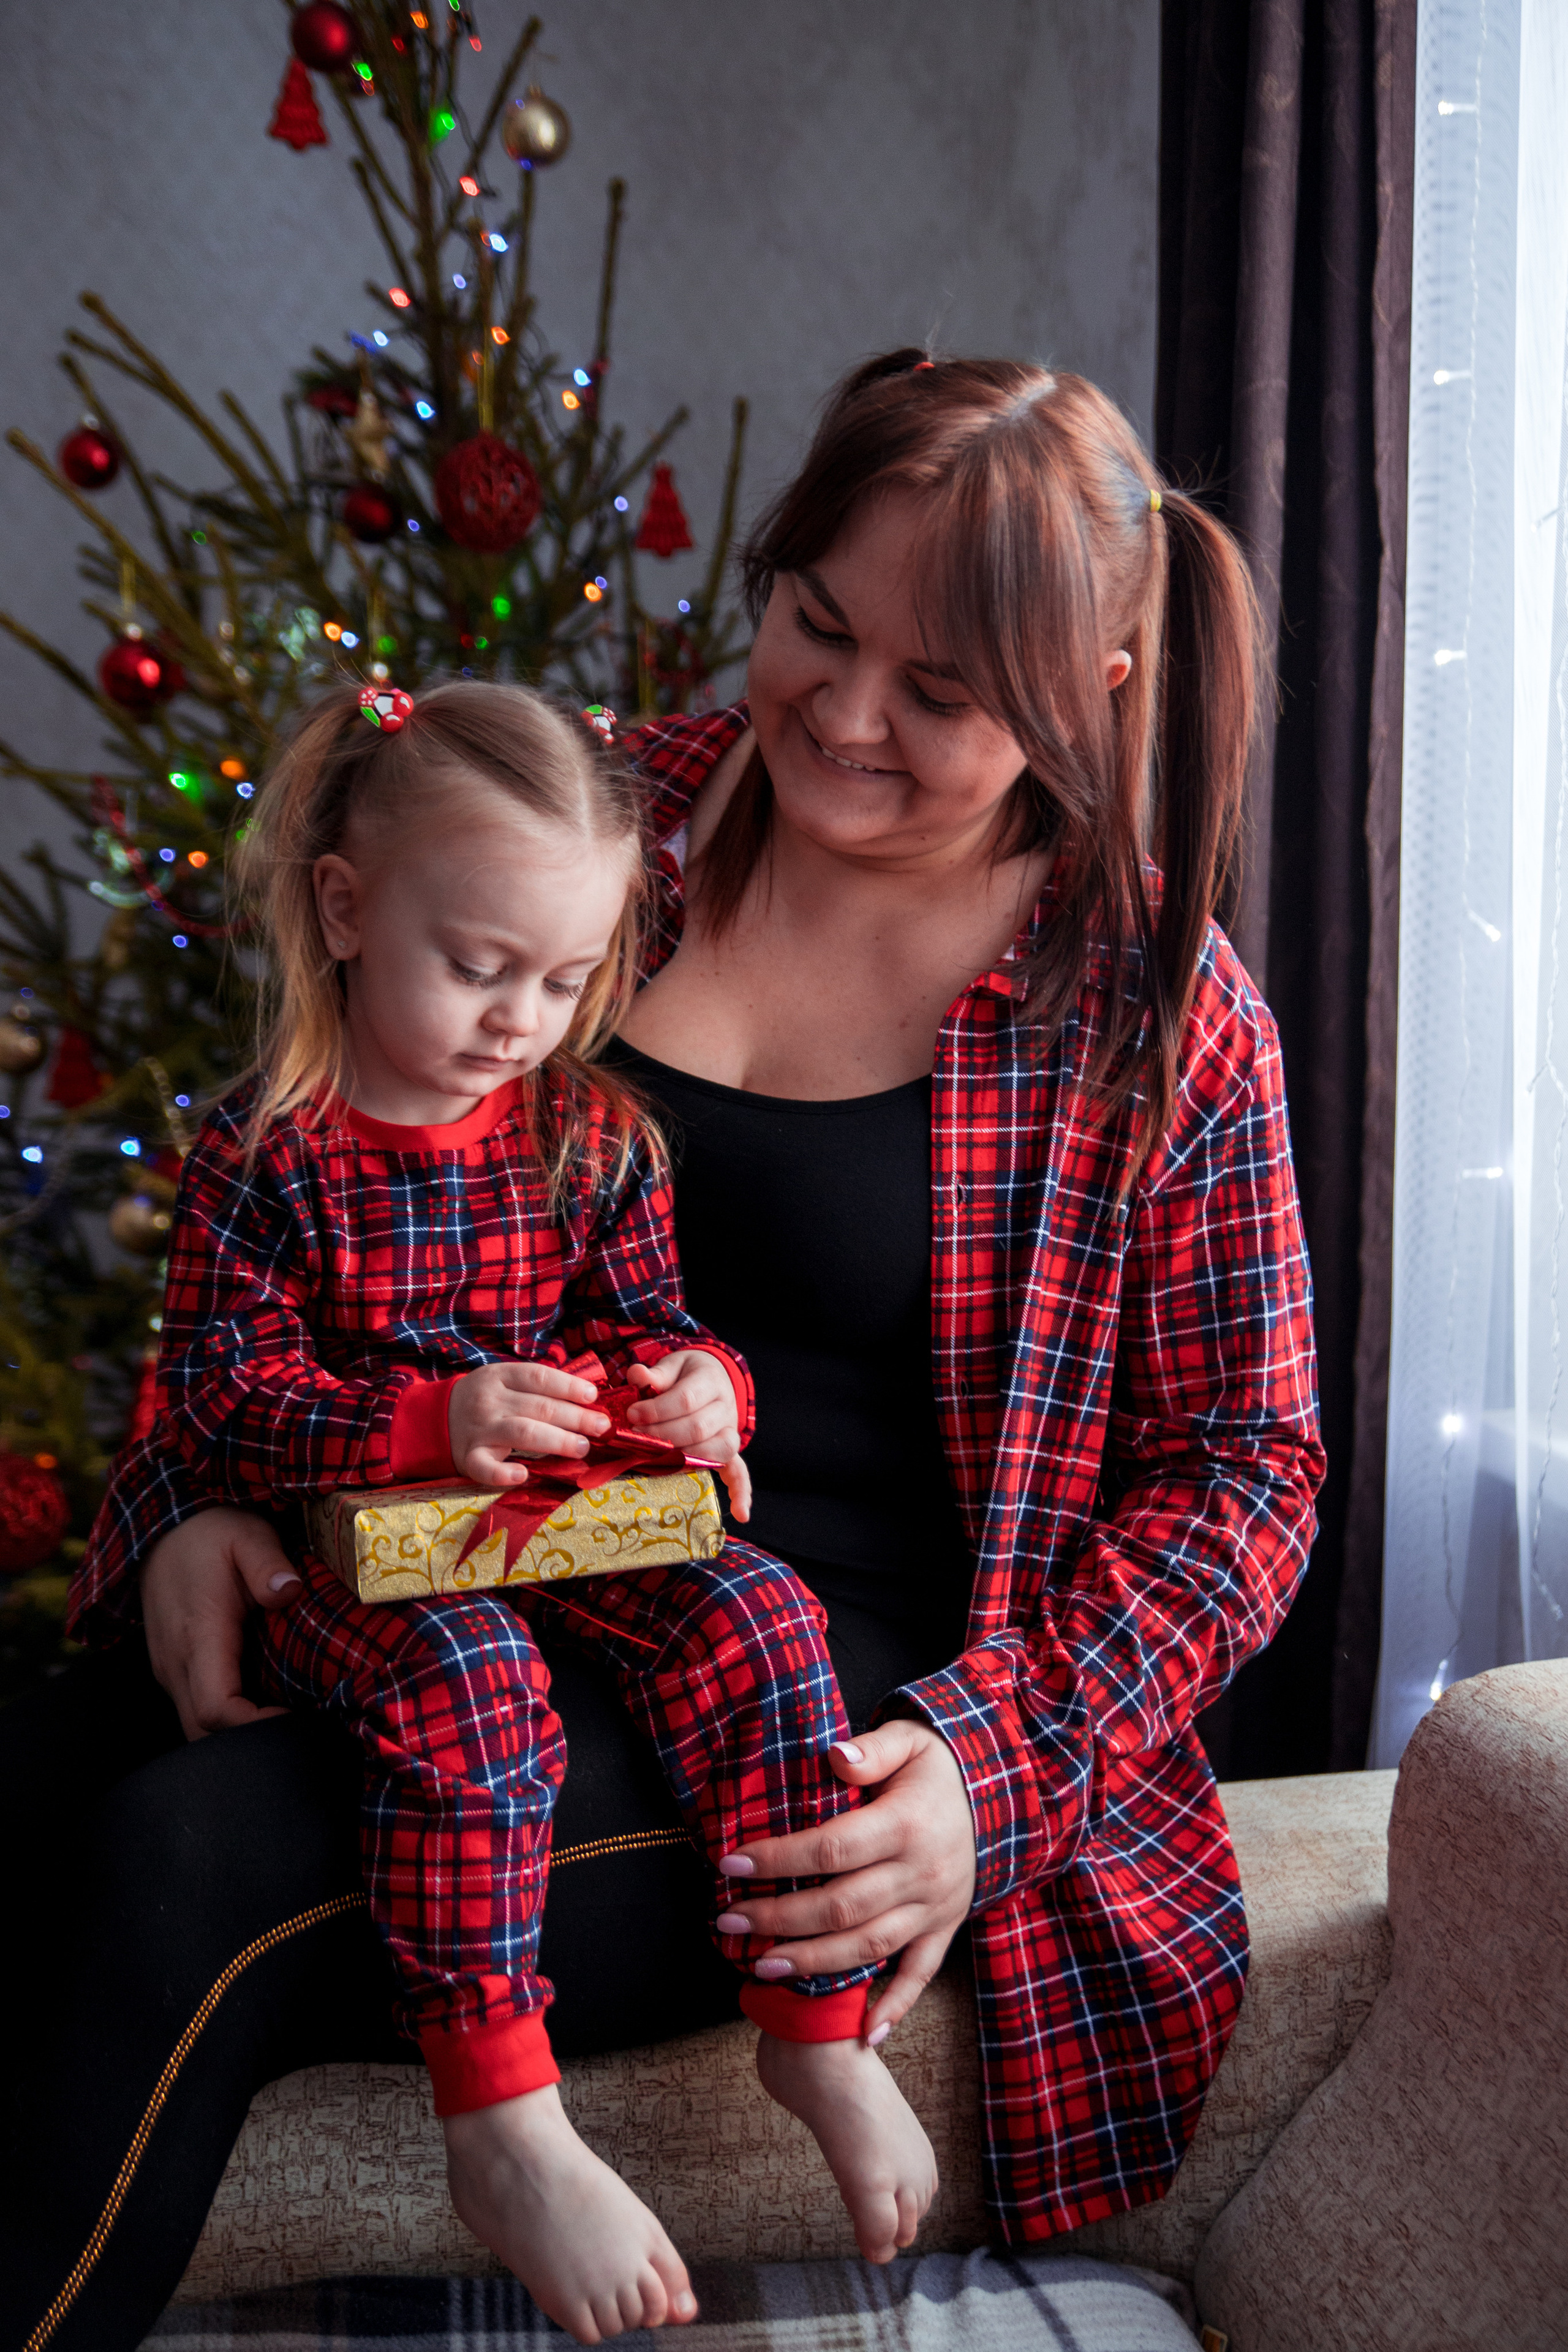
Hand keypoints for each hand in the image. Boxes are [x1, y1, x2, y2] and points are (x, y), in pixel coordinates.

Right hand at [140, 1506, 302, 1742]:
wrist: (163, 1528)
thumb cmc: (210, 1532)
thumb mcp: (246, 1535)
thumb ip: (267, 1562)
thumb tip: (289, 1590)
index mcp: (198, 1636)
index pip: (216, 1710)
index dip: (257, 1726)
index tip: (297, 1717)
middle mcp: (175, 1663)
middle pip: (204, 1734)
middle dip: (249, 1743)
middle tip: (298, 1728)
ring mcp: (170, 1669)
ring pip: (196, 1728)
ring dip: (236, 1733)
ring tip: (285, 1717)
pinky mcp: (173, 1668)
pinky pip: (194, 1709)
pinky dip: (225, 1718)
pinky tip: (262, 1702)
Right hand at [448, 1361, 610, 1486]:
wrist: (432, 1418)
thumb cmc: (483, 1399)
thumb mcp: (502, 1381)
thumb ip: (536, 1387)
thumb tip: (586, 1397)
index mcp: (499, 1376)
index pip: (539, 1377)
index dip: (568, 1386)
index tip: (593, 1396)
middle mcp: (489, 1400)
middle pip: (539, 1407)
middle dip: (575, 1417)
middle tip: (601, 1427)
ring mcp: (478, 1430)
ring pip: (521, 1432)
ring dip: (556, 1440)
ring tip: (582, 1447)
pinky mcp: (468, 1457)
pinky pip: (485, 1467)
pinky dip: (503, 1473)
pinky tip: (524, 1475)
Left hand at [623, 1352, 751, 1520]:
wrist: (711, 1378)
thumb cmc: (685, 1375)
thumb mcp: (672, 1365)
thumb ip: (655, 1373)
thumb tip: (638, 1375)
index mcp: (711, 1380)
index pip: (686, 1399)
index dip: (657, 1410)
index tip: (632, 1414)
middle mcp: (726, 1407)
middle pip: (697, 1428)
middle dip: (662, 1435)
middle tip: (635, 1435)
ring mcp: (729, 1432)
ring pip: (715, 1450)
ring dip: (685, 1458)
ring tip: (658, 1458)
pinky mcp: (728, 1451)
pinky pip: (739, 1473)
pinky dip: (741, 1493)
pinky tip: (740, 1514)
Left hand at [714, 1720, 975, 2040]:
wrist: (997, 1795)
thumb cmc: (937, 1767)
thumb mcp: (909, 1740)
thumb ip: (872, 1749)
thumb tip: (835, 1755)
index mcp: (907, 1824)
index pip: (832, 1848)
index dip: (779, 1858)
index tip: (730, 1865)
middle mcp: (921, 1873)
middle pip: (841, 1906)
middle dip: (779, 1916)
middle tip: (728, 1921)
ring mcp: (935, 1907)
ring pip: (869, 1946)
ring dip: (815, 1962)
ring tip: (763, 1964)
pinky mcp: (944, 1929)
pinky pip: (920, 1975)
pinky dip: (895, 2007)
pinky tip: (864, 2035)